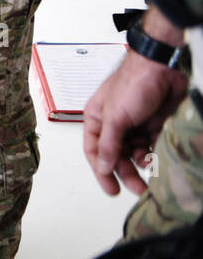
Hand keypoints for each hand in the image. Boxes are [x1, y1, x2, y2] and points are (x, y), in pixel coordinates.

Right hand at [83, 51, 187, 195]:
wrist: (162, 68)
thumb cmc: (133, 84)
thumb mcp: (115, 118)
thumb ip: (108, 145)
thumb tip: (102, 167)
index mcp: (96, 119)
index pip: (94, 151)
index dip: (101, 171)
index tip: (111, 189)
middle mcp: (113, 123)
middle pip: (116, 155)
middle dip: (125, 173)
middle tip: (136, 189)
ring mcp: (133, 124)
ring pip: (134, 153)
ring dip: (140, 166)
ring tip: (149, 179)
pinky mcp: (152, 124)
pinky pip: (150, 146)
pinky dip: (153, 155)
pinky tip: (156, 160)